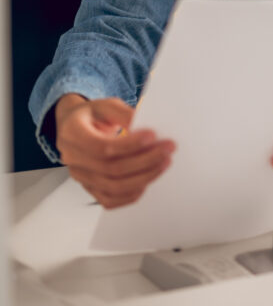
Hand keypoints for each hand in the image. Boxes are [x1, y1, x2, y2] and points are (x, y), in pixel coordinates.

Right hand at [55, 94, 175, 208]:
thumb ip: (124, 114)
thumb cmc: (91, 115)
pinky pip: (110, 200)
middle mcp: (73, 159)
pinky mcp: (89, 188)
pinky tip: (147, 180)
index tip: (153, 136)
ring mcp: (80, 176)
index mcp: (73, 134)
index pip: (102, 147)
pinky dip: (131, 194)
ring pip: (113, 187)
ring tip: (163, 163)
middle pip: (111, 169)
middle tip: (167, 149)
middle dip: (145, 160)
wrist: (74, 127)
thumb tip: (145, 127)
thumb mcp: (105, 105)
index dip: (130, 145)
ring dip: (144, 177)